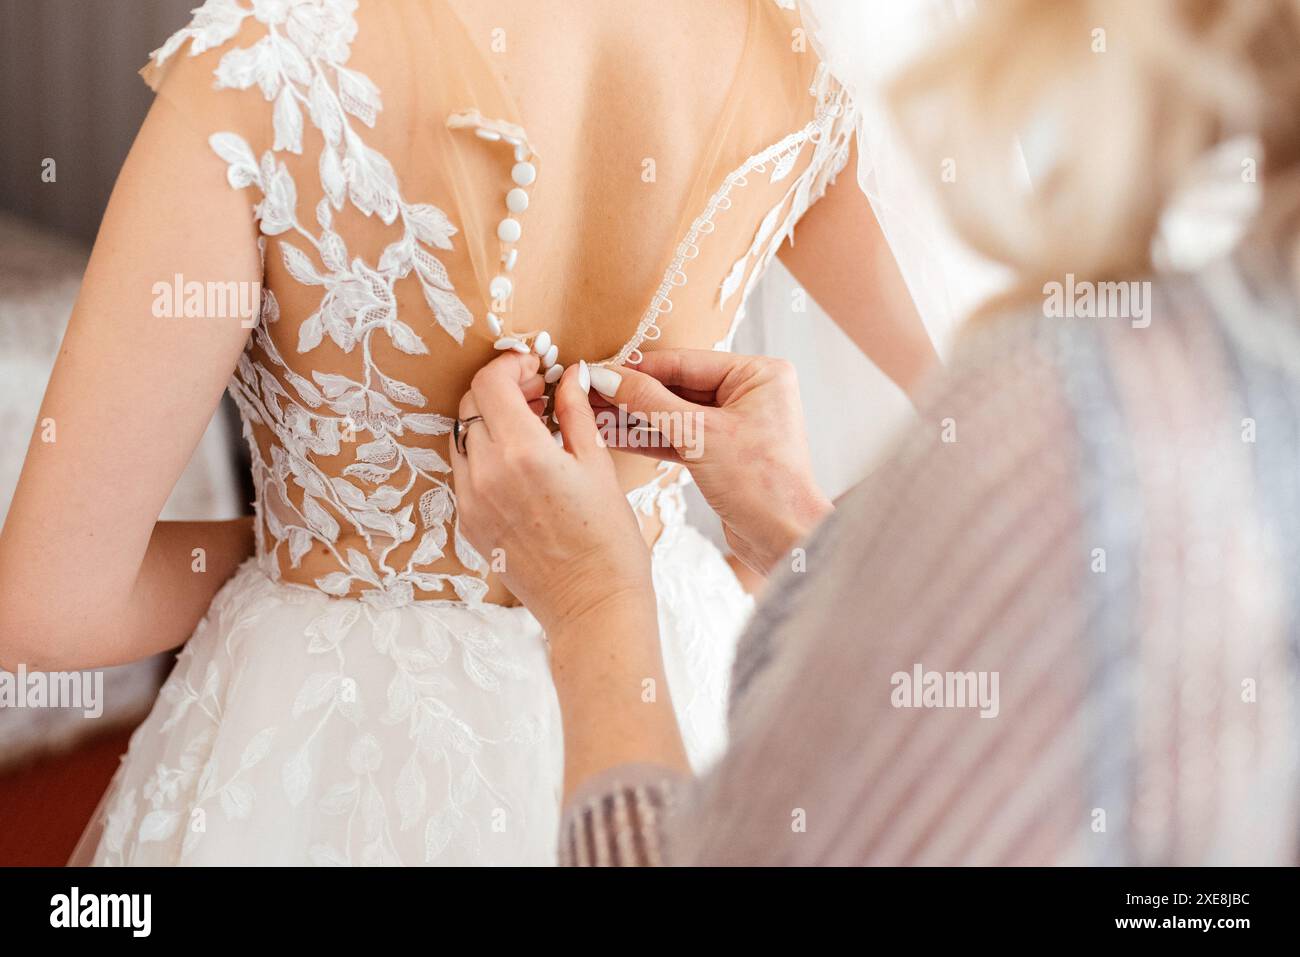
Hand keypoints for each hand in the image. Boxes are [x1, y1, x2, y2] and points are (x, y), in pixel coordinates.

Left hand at [449, 353, 653, 633]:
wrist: (592, 605)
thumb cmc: (608, 541)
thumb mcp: (598, 465)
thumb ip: (575, 412)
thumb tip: (570, 376)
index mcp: (522, 453)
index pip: (491, 382)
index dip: (511, 365)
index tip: (535, 368)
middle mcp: (486, 474)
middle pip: (471, 403)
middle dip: (501, 387)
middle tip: (536, 393)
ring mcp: (471, 500)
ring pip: (463, 436)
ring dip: (490, 420)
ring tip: (529, 427)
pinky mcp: (468, 523)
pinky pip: (465, 470)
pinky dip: (485, 453)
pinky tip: (520, 462)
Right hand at [586, 349, 831, 574]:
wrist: (784, 540)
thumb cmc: (760, 483)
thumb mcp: (699, 435)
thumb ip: (650, 403)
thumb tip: (608, 378)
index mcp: (758, 374)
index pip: (685, 362)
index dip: (638, 369)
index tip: (598, 370)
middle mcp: (749, 394)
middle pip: (677, 386)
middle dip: (631, 393)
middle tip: (588, 392)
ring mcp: (735, 424)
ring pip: (673, 414)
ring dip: (633, 416)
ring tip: (590, 412)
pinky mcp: (721, 453)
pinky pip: (678, 438)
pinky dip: (647, 438)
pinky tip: (611, 434)